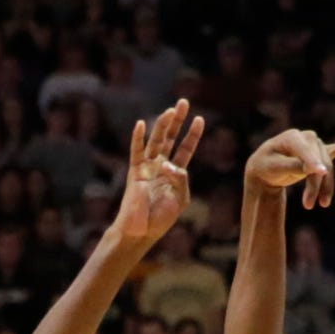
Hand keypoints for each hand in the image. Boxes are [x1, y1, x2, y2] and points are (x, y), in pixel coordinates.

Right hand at [113, 99, 205, 249]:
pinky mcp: (135, 173)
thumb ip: (181, 179)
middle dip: (177, 121)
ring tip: (170, 110)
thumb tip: (170, 164)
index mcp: (174, 174)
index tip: (199, 119)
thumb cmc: (161, 218)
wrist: (141, 231)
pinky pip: (136, 152)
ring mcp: (147, 168)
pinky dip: (137, 139)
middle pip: (170, 139)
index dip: (192, 135)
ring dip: (162, 125)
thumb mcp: (180, 198)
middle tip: (183, 102)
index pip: (185, 149)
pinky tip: (140, 125)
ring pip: (155, 141)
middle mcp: (160, 166)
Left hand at [245, 129, 334, 210]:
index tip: (321, 173)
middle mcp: (306, 137)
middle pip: (319, 162)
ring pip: (327, 165)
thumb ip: (293, 166)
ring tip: (322, 205)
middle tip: (307, 206)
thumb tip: (315, 170)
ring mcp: (315, 144)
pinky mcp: (322, 151)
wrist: (266, 166)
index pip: (305, 150)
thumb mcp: (274, 168)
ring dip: (326, 185)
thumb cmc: (267, 165)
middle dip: (316, 184)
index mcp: (291, 137)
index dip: (313, 161)